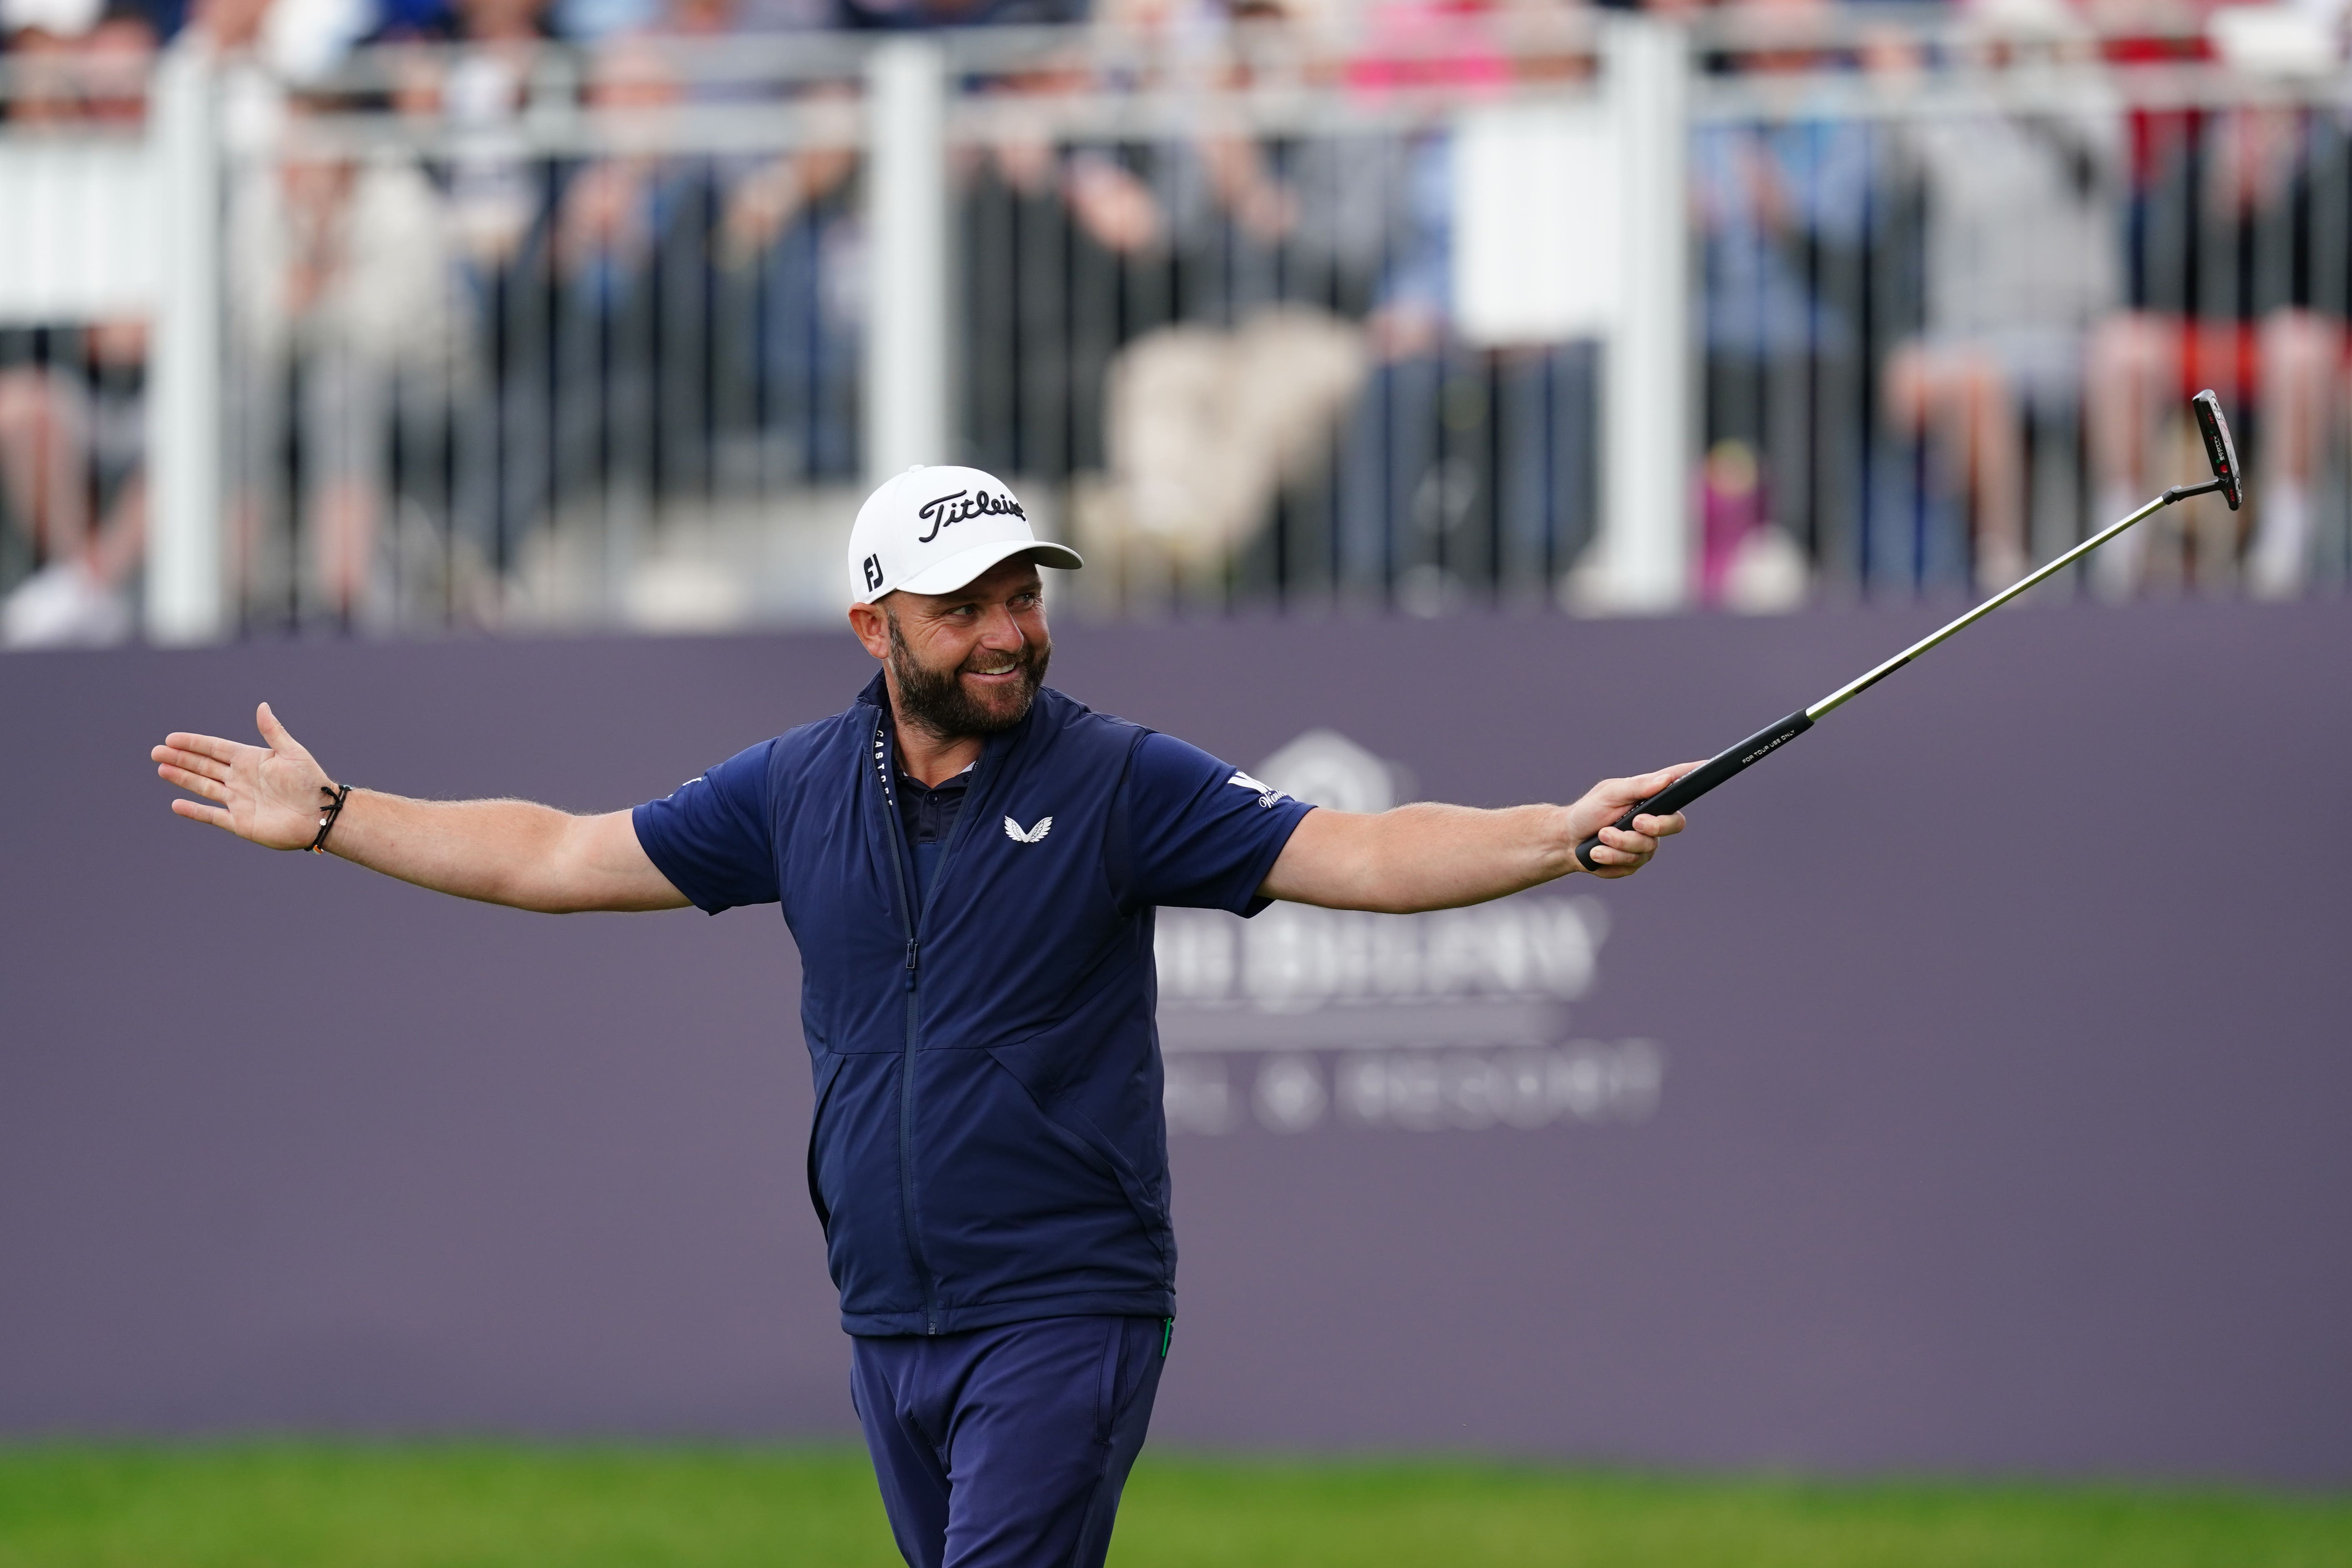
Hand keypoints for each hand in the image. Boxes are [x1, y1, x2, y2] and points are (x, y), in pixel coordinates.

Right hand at [152, 703, 337, 850]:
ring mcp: (238, 800)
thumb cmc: (311, 781)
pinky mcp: (240, 821)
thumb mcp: (292, 752)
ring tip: (161, 769)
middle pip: (203, 766)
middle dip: (180, 758)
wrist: (321, 813)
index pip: (215, 748)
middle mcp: (240, 779)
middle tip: (156, 752)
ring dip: (182, 778)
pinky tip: (176, 804)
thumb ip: (272, 731)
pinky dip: (194, 811)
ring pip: (203, 787)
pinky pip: (212, 815)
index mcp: (250, 760)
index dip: (194, 743)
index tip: (171, 738)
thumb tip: (262, 706)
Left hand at [1565, 763, 1697, 878]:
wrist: (1567, 841)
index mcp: (1649, 797)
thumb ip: (1637, 787)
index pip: (1676, 784)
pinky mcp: (1635, 862)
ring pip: (1646, 848)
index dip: (1693, 775)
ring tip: (1600, 836)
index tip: (1705, 764)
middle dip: (1653, 826)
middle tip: (1634, 822)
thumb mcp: (1609, 794)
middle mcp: (1653, 821)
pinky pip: (1631, 864)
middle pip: (1674, 824)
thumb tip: (1665, 779)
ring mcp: (1647, 843)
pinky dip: (1610, 857)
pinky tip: (1598, 852)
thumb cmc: (1588, 811)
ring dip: (1619, 843)